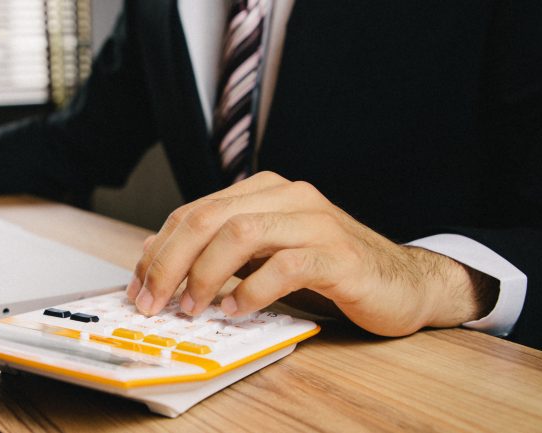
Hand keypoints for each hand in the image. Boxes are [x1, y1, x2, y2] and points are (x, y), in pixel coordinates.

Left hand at [127, 171, 496, 336]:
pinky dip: (253, 290)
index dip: (158, 250)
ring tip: (192, 307)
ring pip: (241, 233)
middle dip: (170, 262)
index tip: (138, 286)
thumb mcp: (263, 255)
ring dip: (206, 275)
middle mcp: (288, 196)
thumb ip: (218, 250)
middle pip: (209, 218)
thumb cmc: (327, 269)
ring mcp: (316, 222)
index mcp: (264, 190)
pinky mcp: (340, 256)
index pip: (194, 212)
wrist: (403, 282)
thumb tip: (154, 256)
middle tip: (153, 301)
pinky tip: (238, 310)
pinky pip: (286, 266)